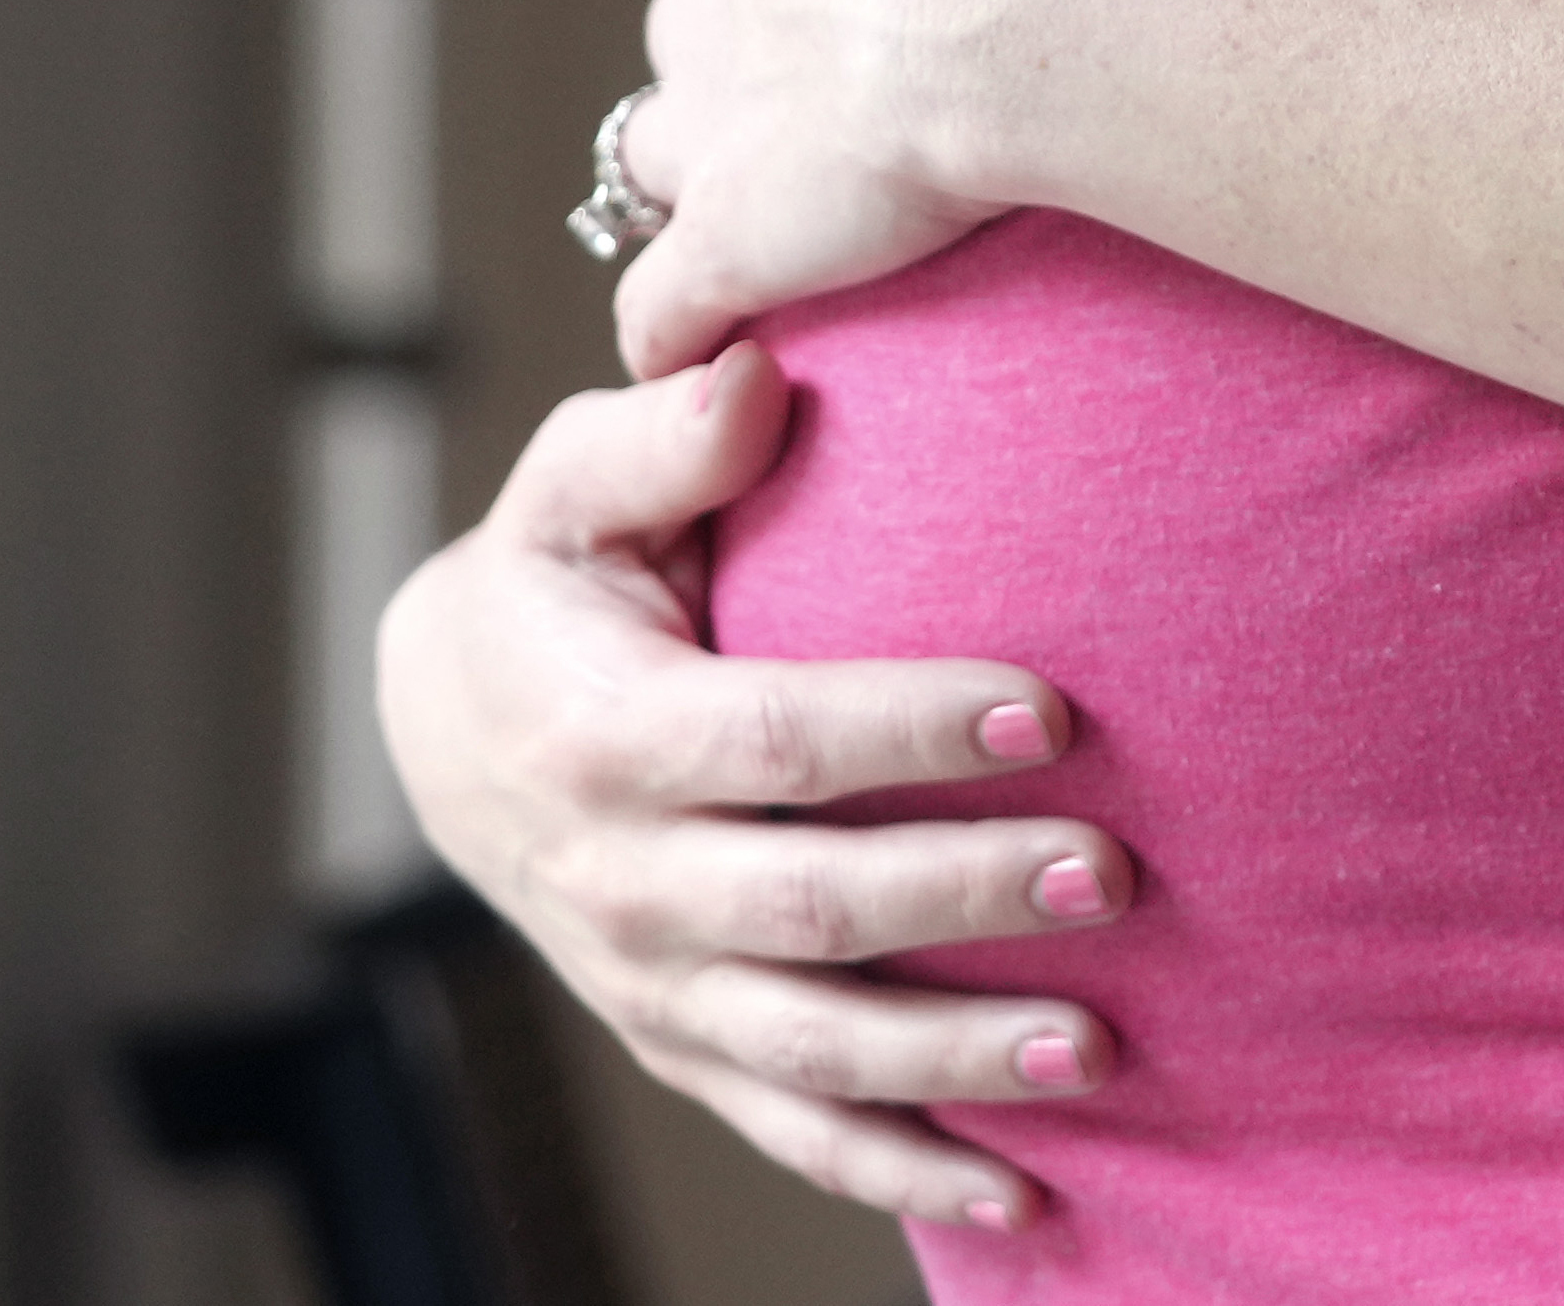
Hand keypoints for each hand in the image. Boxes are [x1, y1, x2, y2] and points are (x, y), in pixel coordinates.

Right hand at [377, 343, 1132, 1229]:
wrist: (449, 729)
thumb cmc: (553, 584)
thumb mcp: (570, 490)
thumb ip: (658, 434)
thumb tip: (757, 375)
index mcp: (605, 734)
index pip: (775, 740)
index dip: (909, 730)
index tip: (1052, 710)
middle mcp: (623, 880)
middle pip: (810, 909)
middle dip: (965, 896)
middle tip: (1113, 872)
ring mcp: (653, 984)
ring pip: (813, 1047)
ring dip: (958, 1058)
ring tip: (1098, 1044)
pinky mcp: (685, 1046)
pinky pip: (793, 1130)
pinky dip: (903, 1171)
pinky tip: (1024, 1188)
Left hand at [614, 0, 1152, 378]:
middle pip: (698, 30)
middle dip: (751, 63)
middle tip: (858, 98)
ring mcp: (707, 124)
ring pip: (661, 161)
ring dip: (706, 192)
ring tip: (782, 237)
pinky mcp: (725, 243)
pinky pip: (668, 311)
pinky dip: (684, 336)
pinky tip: (723, 364)